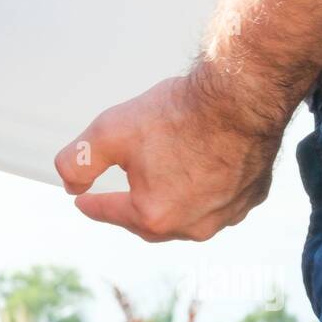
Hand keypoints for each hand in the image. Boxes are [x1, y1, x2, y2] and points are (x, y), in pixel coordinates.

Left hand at [53, 70, 283, 242]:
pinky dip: (205, 194)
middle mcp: (193, 225)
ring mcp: (227, 213)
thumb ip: (79, 161)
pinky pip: (220, 203)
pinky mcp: (252, 196)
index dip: (92, 204)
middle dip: (130, 211)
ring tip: (159, 187)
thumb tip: (69, 183)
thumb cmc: (180, 113)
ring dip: (170, 205)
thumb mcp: (110, 131)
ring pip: (188, 218)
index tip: (81, 200)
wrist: (244, 95)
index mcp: (154, 215)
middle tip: (117, 200)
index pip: (110, 213)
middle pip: (149, 223)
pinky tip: (199, 176)